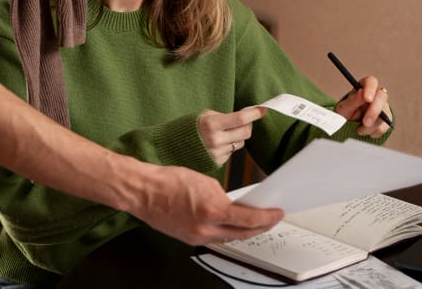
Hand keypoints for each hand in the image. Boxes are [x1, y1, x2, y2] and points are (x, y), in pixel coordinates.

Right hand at [130, 163, 283, 245]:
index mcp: (212, 210)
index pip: (249, 219)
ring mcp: (197, 237)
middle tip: (271, 218)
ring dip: (244, 231)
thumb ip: (223, 195)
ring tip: (255, 222)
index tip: (277, 213)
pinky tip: (231, 224)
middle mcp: (205, 229)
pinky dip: (227, 232)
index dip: (267, 218)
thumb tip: (235, 204)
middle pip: (243, 233)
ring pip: (229, 238)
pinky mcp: (190, 239)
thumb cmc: (169, 181)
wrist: (144, 191)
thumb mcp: (205, 181)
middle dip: (261, 227)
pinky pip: (215, 239)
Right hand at [197, 107, 266, 164]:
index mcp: (211, 124)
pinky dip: (230, 145)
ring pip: (241, 143)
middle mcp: (215, 140)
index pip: (240, 119)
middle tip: (245, 120)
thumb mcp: (206, 115)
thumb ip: (226, 116)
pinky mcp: (218, 161)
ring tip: (226, 132)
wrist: (177, 145)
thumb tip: (247, 116)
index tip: (263, 109)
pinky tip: (220, 142)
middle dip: (248, 124)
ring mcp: (217, 152)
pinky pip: (232, 152)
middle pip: (245, 132)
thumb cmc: (194, 126)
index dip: (254, 113)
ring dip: (238, 136)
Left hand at [335, 75, 391, 137]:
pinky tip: (365, 131)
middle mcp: (376, 95)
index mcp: (364, 87)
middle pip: (382, 97)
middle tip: (365, 122)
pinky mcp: (386, 119)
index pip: (371, 81)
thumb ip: (352, 100)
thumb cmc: (345, 113)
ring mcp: (383, 107)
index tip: (367, 99)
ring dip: (371, 126)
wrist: (347, 126)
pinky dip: (374, 132)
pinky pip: (385, 126)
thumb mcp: (344, 108)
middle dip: (374, 111)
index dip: (370, 89)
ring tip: (359, 130)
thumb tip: (361, 92)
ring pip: (384, 114)